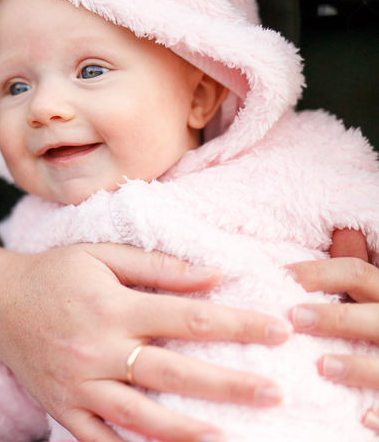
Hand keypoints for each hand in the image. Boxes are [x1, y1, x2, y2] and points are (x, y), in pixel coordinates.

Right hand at [0, 242, 290, 441]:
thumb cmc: (53, 272)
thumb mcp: (101, 254)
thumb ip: (158, 266)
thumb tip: (215, 276)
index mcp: (111, 306)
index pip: (188, 317)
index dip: (238, 324)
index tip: (279, 330)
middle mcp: (97, 349)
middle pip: (173, 372)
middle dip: (229, 384)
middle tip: (273, 392)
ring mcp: (78, 384)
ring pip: (140, 416)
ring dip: (186, 429)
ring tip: (226, 435)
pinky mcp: (62, 407)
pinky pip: (99, 439)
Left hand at [286, 228, 378, 433]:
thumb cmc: (378, 322)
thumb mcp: (374, 294)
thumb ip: (355, 275)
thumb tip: (342, 233)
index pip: (357, 273)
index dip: (319, 272)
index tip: (281, 277)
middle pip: (373, 316)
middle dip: (335, 317)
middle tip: (294, 317)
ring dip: (358, 366)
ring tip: (322, 365)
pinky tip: (361, 416)